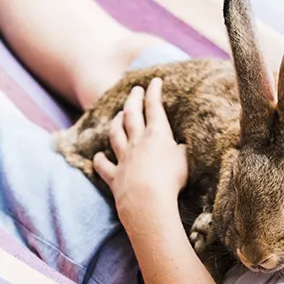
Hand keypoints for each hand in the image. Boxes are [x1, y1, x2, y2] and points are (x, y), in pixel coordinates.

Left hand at [93, 78, 187, 230]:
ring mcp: (124, 158)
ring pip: (116, 134)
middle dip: (134, 99)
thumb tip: (180, 145)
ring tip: (117, 115)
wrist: (147, 202)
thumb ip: (181, 150)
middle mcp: (137, 142)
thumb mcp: (185, 162)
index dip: (154, 92)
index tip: (154, 81)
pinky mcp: (115, 177)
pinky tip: (98, 157)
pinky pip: (104, 165)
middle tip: (135, 89)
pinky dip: (100, 160)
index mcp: (157, 135)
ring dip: (116, 122)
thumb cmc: (171, 181)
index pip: (155, 107)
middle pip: (132, 115)